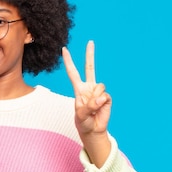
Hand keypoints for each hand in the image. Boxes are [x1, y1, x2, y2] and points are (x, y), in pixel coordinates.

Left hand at [62, 40, 111, 166]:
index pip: (73, 73)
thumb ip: (89, 106)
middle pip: (90, 68)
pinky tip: (100, 108)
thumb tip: (101, 97)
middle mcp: (89, 87)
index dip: (69, 62)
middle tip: (90, 42)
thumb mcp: (81, 115)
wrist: (93, 129)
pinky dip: (102, 103)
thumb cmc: (83, 122)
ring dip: (96, 99)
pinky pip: (105, 96)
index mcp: (79, 89)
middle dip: (90, 55)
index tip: (64, 50)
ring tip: (93, 108)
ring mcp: (98, 91)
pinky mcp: (107, 97)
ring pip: (99, 87)